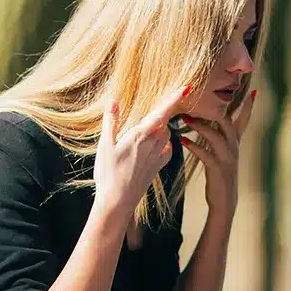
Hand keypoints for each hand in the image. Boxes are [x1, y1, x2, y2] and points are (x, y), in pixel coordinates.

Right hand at [94, 84, 187, 214]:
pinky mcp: (158, 166)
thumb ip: (111, 121)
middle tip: (166, 101)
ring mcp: (157, 156)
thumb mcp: (104, 145)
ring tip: (154, 122)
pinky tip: (158, 142)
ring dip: (163, 126)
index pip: (161, 113)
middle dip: (165, 111)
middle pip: (165, 121)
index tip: (186, 88)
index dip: (173, 100)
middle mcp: (152, 144)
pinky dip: (165, 142)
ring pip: (167, 134)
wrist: (118, 201)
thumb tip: (114, 101)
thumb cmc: (107, 173)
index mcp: (140, 136)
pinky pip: (167, 149)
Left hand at [180, 90, 256, 216]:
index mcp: (236, 142)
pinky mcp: (217, 168)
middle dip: (215, 108)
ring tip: (185, 117)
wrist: (225, 199)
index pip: (244, 120)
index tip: (254, 91)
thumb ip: (220, 139)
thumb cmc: (221, 175)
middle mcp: (234, 147)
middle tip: (200, 97)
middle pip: (228, 121)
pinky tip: (182, 139)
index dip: (249, 106)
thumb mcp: (224, 154)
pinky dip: (193, 145)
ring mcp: (226, 157)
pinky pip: (205, 153)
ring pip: (215, 135)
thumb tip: (210, 123)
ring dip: (199, 125)